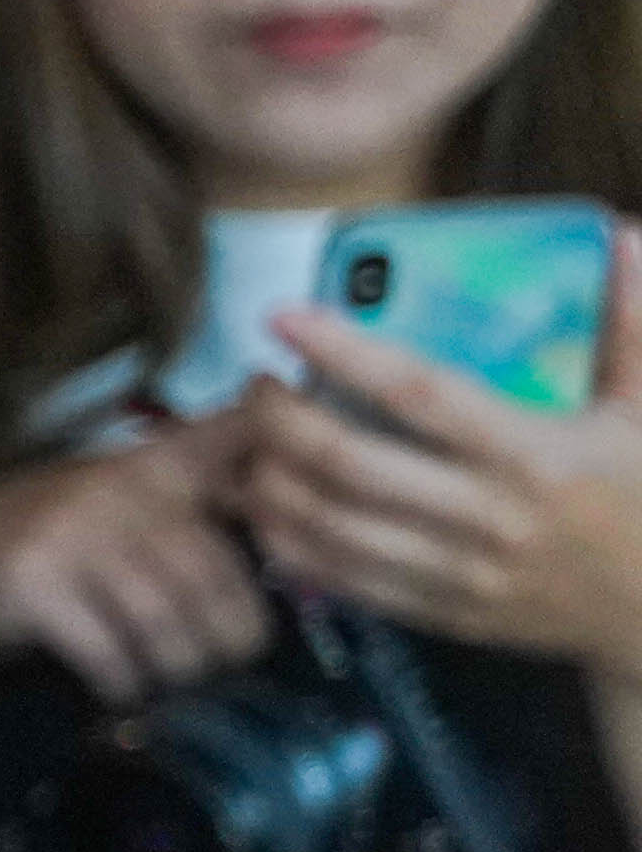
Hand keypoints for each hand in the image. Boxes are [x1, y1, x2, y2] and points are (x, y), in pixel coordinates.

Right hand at [0, 408, 275, 704]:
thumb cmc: (63, 544)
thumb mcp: (128, 503)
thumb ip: (201, 507)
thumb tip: (301, 549)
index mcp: (155, 463)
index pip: (233, 432)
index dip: (283, 449)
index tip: (311, 494)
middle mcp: (114, 486)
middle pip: (210, 573)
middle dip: (228, 636)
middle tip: (223, 663)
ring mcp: (68, 531)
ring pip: (162, 618)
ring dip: (176, 666)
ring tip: (172, 680)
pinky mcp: (30, 580)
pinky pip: (105, 647)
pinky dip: (123, 680)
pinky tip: (121, 686)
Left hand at [240, 308, 641, 670]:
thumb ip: (630, 327)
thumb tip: (625, 236)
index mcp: (533, 454)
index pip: (417, 393)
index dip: (343, 353)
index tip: (285, 318)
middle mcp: (487, 515)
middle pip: (350, 465)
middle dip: (281, 422)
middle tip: (255, 386)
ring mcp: (461, 572)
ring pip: (332, 529)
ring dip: (271, 486)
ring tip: (248, 446)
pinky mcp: (444, 614)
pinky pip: (347, 582)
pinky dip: (291, 546)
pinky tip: (268, 512)